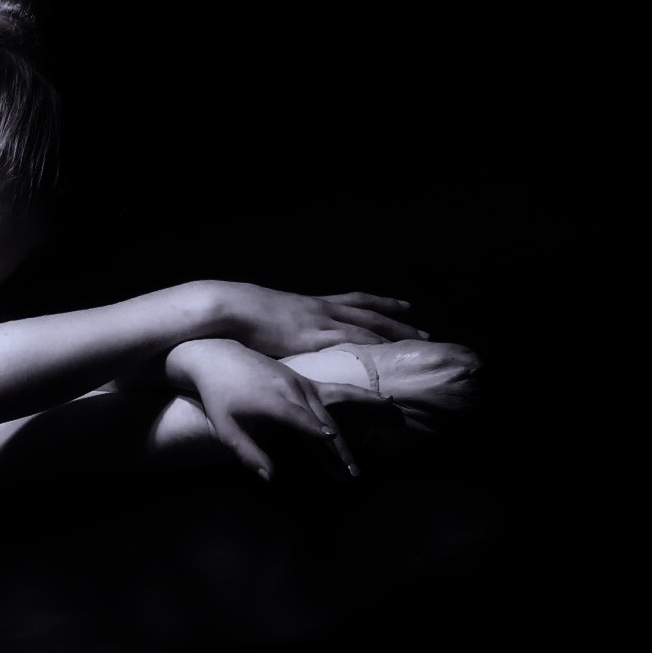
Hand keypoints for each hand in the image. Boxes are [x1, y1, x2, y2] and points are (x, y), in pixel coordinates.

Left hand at [173, 339, 388, 481]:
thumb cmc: (219, 397)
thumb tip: (271, 478)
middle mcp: (291, 390)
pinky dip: (362, 397)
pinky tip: (385, 402)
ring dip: (363, 417)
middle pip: (322, 420)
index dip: (313, 427)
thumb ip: (248, 452)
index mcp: (271, 402)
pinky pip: (339, 390)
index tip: (331, 437)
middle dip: (339, 447)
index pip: (296, 417)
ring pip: (336, 405)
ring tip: (391, 423)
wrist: (218, 357)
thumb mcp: (226, 427)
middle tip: (354, 474)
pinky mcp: (307, 381)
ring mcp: (302, 384)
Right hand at [200, 281, 427, 357]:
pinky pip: (350, 339)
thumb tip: (282, 336)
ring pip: (367, 324)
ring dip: (395, 332)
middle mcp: (320, 308)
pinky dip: (372, 344)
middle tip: (424, 330)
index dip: (380, 303)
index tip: (403, 306)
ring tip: (418, 342)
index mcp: (310, 303)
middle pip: (368, 311)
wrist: (227, 307)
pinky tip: (388, 352)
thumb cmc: (238, 313)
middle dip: (397, 320)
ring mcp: (318, 320)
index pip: (353, 300)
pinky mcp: (312, 335)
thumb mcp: (268, 316)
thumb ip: (281, 327)